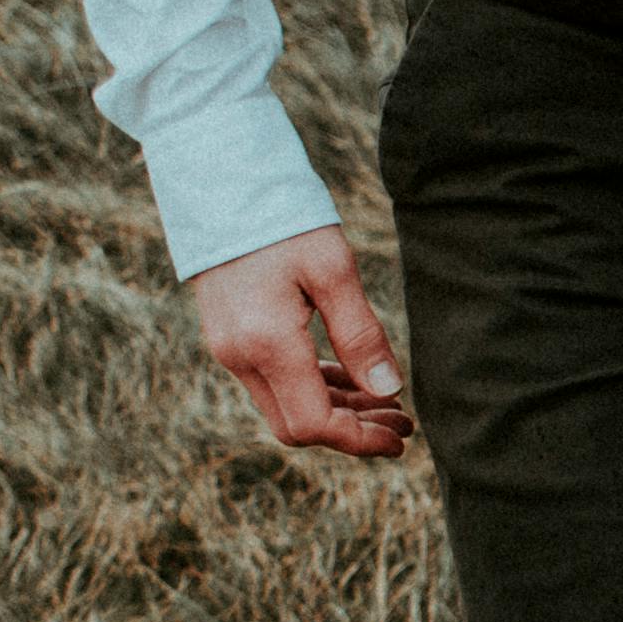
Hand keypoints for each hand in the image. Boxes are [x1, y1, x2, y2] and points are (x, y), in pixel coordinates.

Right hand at [190, 224, 412, 458]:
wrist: (220, 181)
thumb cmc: (283, 218)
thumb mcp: (333, 270)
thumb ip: (360, 334)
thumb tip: (388, 390)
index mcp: (266, 343)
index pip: (315, 423)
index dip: (361, 440)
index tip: (402, 436)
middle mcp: (239, 356)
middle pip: (298, 427)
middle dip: (353, 431)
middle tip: (402, 419)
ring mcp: (228, 349)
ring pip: (285, 407)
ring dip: (336, 412)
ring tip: (387, 401)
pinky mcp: (229, 338)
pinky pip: (273, 382)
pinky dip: (313, 388)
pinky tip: (350, 377)